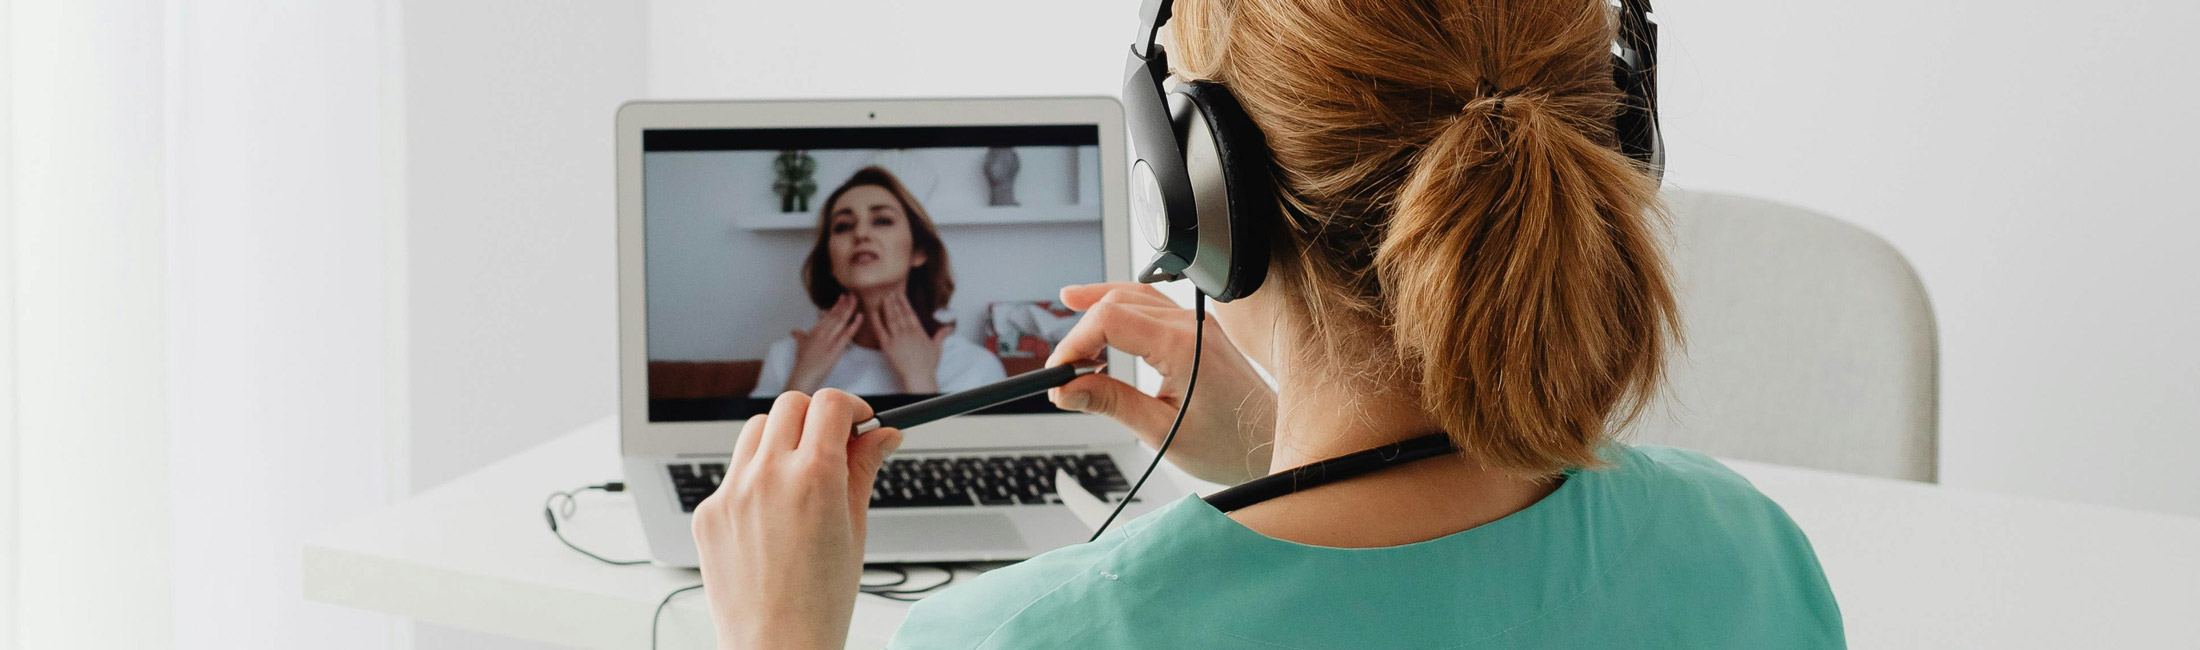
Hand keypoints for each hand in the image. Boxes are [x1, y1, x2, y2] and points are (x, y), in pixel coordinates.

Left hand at [692, 389, 902, 649]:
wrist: (776, 647)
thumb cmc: (822, 601)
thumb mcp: (855, 529)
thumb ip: (864, 470)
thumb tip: (883, 435)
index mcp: (814, 477)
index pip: (830, 405)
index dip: (851, 408)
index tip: (858, 423)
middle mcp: (768, 476)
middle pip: (791, 406)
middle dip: (816, 417)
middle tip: (832, 445)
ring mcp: (731, 493)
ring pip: (755, 432)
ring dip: (781, 439)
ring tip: (799, 479)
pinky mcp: (708, 513)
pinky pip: (734, 474)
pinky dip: (755, 480)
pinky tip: (771, 519)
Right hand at [786, 295, 862, 393]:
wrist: (804, 374)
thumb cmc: (802, 361)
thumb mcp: (800, 345)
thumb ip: (799, 336)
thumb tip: (794, 331)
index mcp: (816, 331)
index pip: (829, 315)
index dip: (837, 305)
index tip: (843, 297)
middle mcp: (823, 332)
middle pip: (836, 315)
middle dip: (845, 304)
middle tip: (852, 294)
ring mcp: (830, 340)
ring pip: (841, 321)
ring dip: (849, 309)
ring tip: (856, 299)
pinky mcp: (836, 348)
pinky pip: (848, 334)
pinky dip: (855, 324)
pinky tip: (860, 316)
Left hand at [869, 289, 953, 393]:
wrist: (919, 375)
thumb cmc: (928, 365)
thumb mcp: (937, 347)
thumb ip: (941, 335)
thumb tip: (949, 328)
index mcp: (918, 331)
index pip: (910, 313)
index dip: (904, 303)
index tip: (900, 295)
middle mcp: (907, 332)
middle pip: (900, 313)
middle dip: (895, 302)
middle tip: (890, 293)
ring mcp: (897, 338)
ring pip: (891, 319)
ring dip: (887, 307)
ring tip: (884, 298)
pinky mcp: (888, 346)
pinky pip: (880, 330)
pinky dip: (877, 320)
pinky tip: (874, 312)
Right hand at [1045, 282, 1278, 484]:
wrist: (1268, 443)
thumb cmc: (1228, 444)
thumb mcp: (1160, 432)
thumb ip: (1111, 404)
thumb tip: (1067, 390)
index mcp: (1183, 347)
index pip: (1109, 320)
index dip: (1074, 343)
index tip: (1058, 374)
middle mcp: (1191, 326)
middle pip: (1115, 303)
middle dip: (1080, 334)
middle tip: (1063, 376)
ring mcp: (1196, 323)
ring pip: (1131, 296)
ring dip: (1095, 316)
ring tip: (1070, 349)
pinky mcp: (1196, 329)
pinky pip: (1149, 304)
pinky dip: (1117, 308)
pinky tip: (1095, 311)